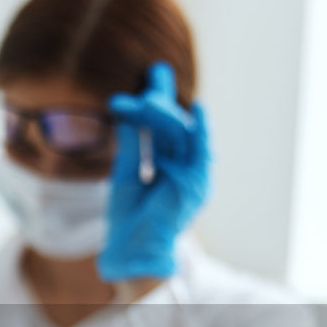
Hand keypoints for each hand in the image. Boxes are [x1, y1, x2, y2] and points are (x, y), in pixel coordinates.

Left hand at [96, 61, 210, 282]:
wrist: (131, 249)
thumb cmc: (127, 216)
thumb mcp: (124, 173)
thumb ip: (131, 145)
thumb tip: (126, 113)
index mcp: (165, 162)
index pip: (161, 125)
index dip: (153, 102)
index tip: (145, 80)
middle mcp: (181, 164)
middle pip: (173, 124)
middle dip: (162, 100)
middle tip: (151, 78)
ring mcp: (191, 173)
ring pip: (183, 133)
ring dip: (167, 114)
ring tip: (149, 98)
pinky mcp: (197, 183)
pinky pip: (202, 152)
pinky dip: (202, 131)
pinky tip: (198, 109)